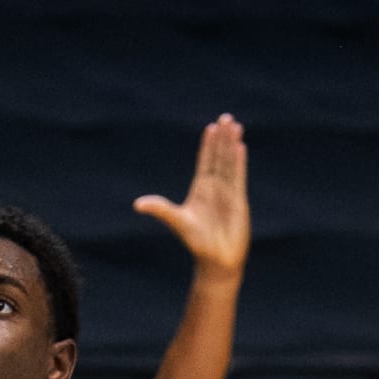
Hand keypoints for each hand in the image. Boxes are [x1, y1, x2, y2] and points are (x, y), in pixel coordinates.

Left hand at [132, 113, 249, 279]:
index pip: (205, 162)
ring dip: (232, 145)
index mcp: (200, 190)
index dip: (208, 146)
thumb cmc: (196, 242)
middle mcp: (214, 188)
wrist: (216, 260)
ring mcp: (227, 193)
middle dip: (222, 139)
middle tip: (225, 118)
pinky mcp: (238, 199)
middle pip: (219, 157)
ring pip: (230, 163)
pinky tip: (240, 147)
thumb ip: (160, 209)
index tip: (210, 128)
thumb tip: (137, 204)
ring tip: (234, 126)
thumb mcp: (177, 220)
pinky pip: (239, 176)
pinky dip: (239, 162)